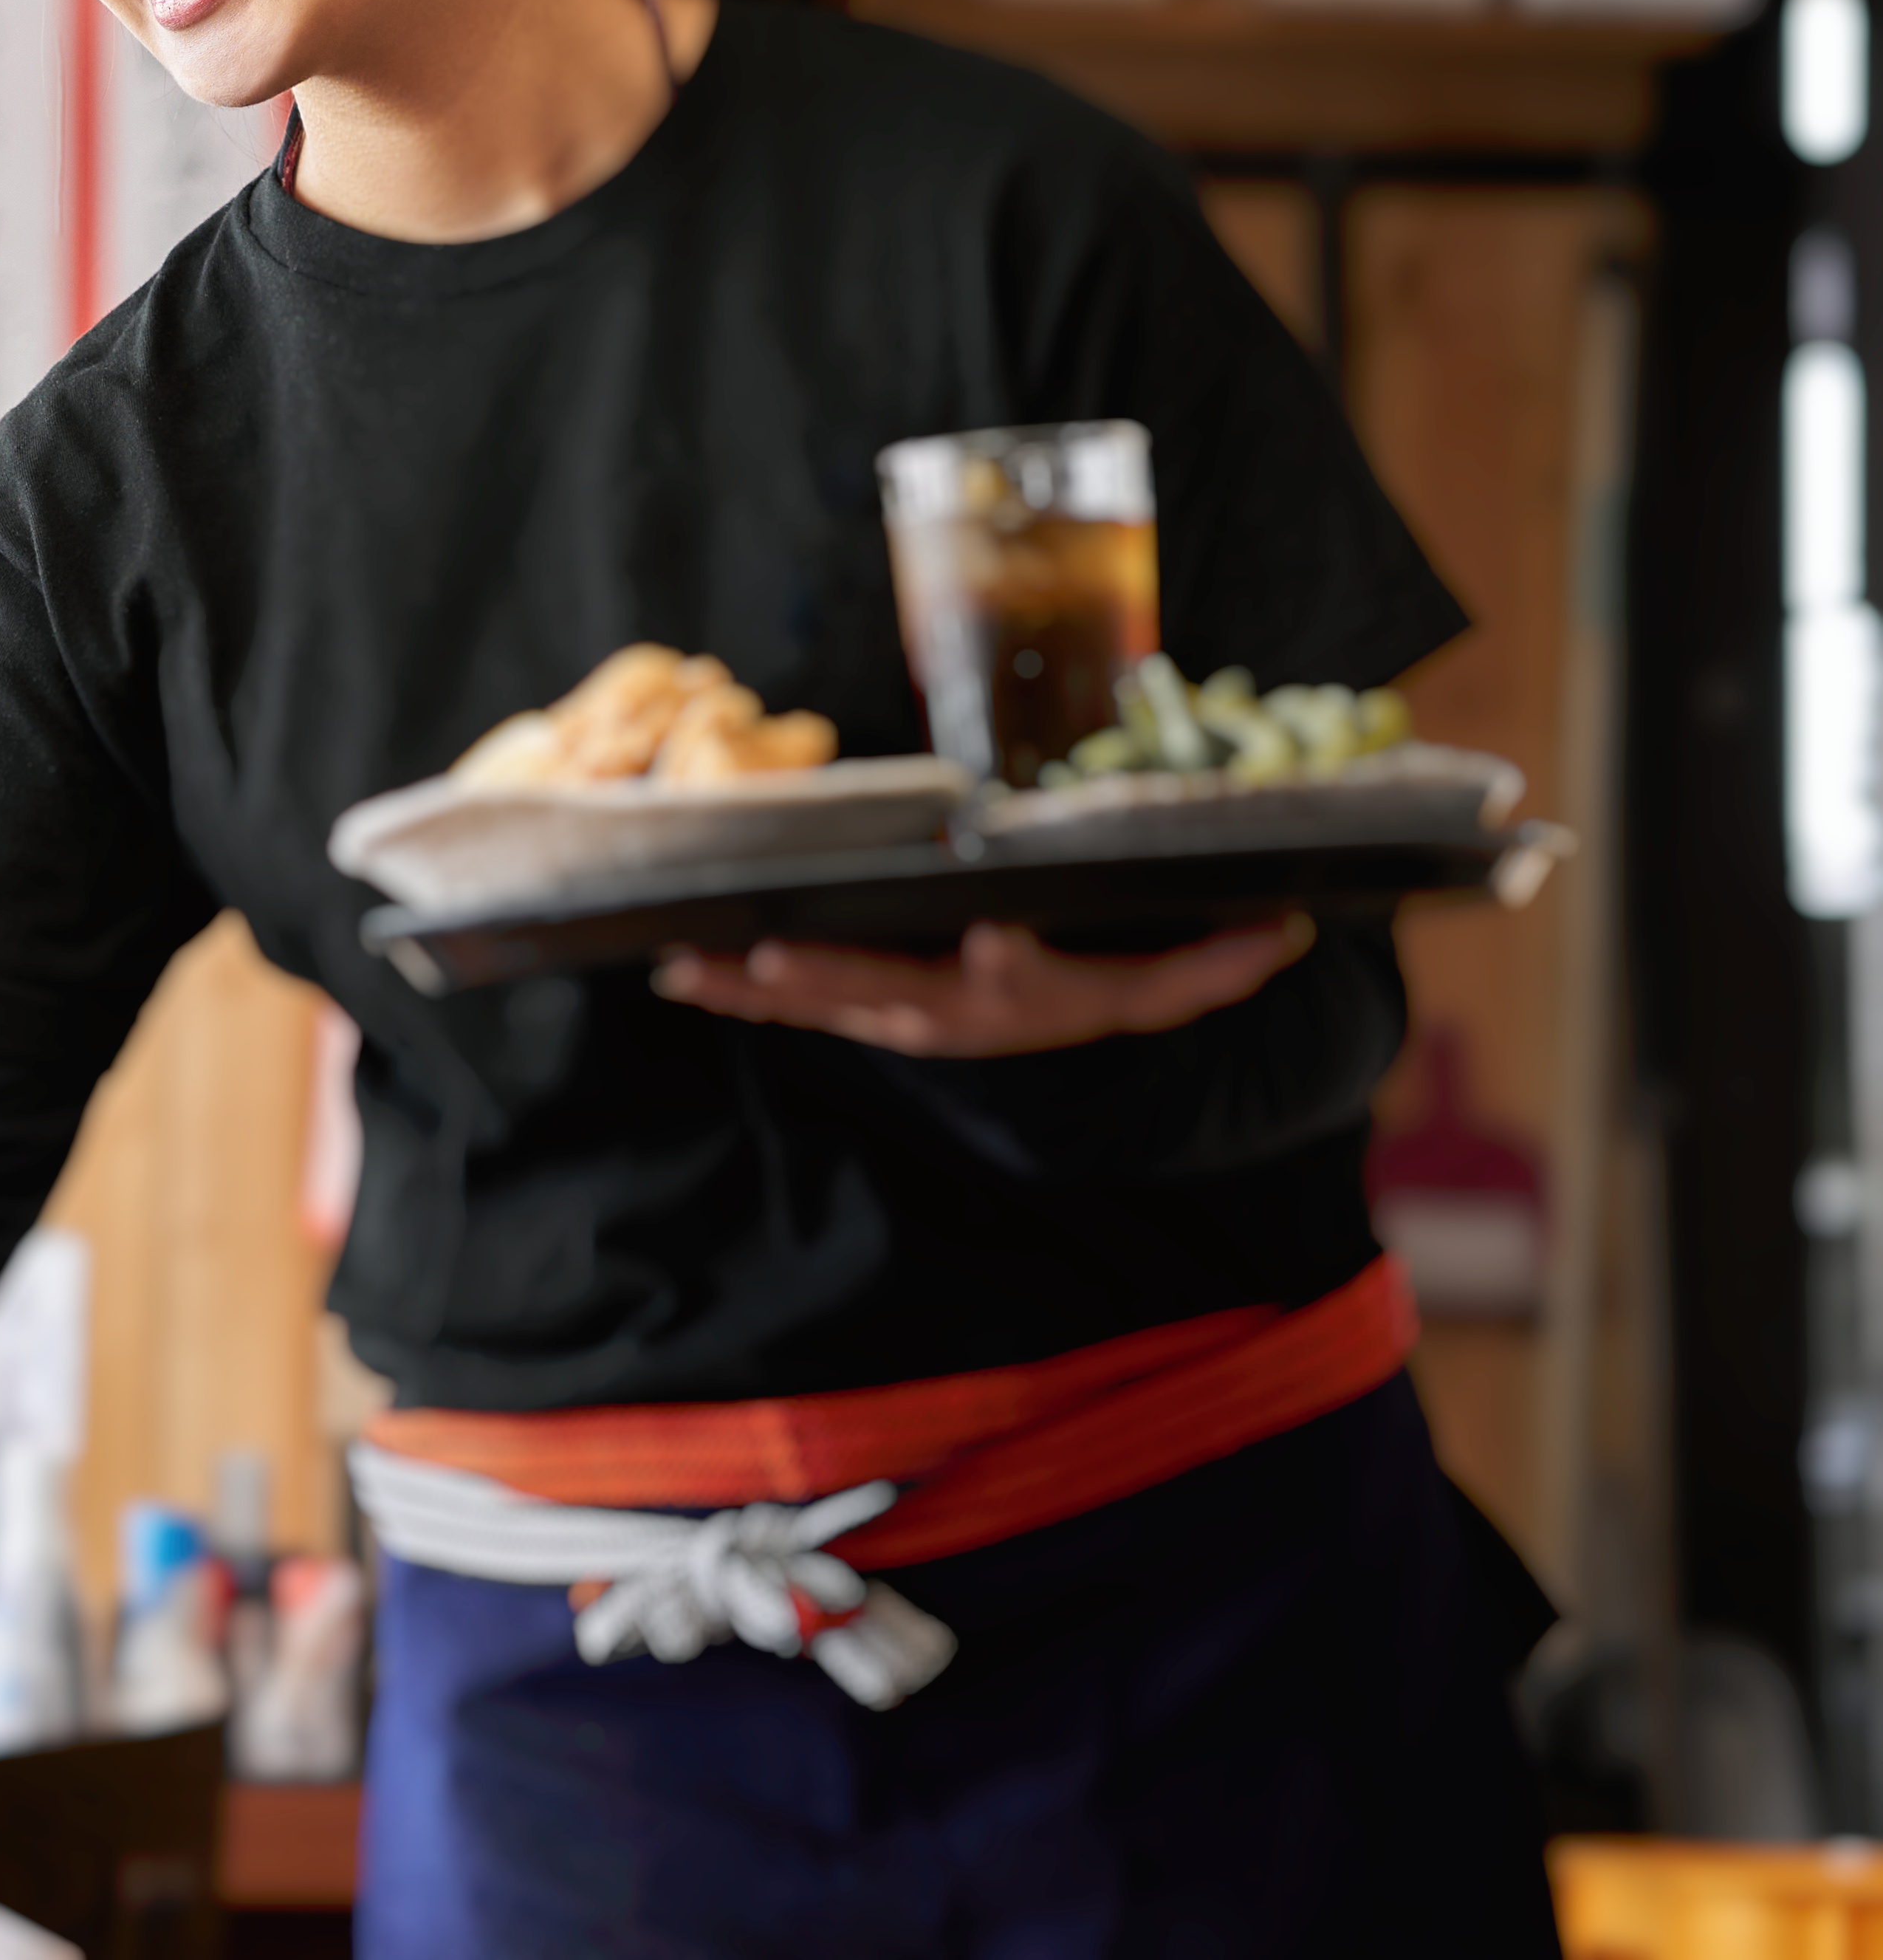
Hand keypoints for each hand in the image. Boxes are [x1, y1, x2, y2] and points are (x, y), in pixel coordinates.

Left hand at [650, 915, 1312, 1059]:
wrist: (1051, 1032)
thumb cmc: (1104, 979)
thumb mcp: (1168, 980)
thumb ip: (1217, 961)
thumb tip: (1283, 927)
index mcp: (1030, 993)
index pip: (1023, 978)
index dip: (1007, 961)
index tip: (992, 933)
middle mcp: (952, 1011)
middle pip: (890, 993)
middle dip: (833, 973)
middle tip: (777, 951)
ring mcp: (895, 1014)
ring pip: (819, 1003)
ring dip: (752, 986)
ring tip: (685, 963)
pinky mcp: (853, 1007)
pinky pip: (786, 1004)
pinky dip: (733, 989)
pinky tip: (675, 968)